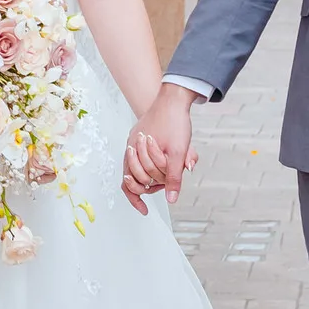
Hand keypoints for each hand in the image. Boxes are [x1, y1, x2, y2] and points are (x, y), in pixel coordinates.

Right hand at [122, 86, 197, 214]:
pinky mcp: (140, 137)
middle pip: (134, 178)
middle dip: (150, 185)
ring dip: (154, 173)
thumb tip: (171, 199)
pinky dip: (152, 164)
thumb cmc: (174, 122)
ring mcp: (134, 142)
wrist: (173, 97)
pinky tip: (163, 163)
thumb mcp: (179, 152)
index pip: (128, 183)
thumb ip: (173, 177)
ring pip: (139, 168)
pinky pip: (142, 157)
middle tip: (165, 184)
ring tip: (169, 171)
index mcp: (135, 152)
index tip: (145, 211)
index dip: (136, 199)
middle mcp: (131, 147)